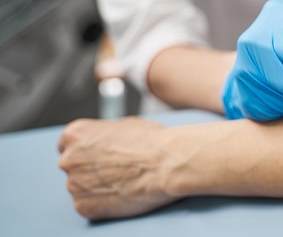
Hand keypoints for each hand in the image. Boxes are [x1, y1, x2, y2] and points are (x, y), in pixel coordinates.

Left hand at [58, 117, 176, 219]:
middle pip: (72, 166)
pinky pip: (89, 206)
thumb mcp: (126, 124)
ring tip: (124, 182)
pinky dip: (103, 203)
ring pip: (81, 187)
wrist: (165, 164)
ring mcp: (74, 184)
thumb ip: (106, 134)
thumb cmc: (152, 142)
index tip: (97, 156)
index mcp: (75, 134)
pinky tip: (123, 194)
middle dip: (90, 168)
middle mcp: (68, 158)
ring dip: (96, 186)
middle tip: (115, 169)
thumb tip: (107, 141)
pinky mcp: (84, 207)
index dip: (85, 150)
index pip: (66, 144)